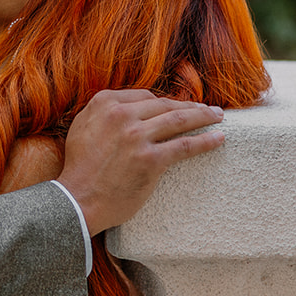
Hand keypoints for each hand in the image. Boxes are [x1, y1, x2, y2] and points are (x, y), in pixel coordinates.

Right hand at [57, 89, 224, 234]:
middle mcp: (121, 115)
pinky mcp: (151, 159)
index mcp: (104, 103)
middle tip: (208, 109)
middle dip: (190, 105)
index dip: (165, 102)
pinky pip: (184, 146)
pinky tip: (218, 138)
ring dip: (203, 117)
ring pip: (179, 120)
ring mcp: (137, 136)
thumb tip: (127, 106)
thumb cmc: (79, 168)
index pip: (144, 96)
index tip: (178, 107)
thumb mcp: (82, 126)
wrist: (77, 200)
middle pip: (165, 105)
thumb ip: (102, 111)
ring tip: (218, 117)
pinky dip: (205, 141)